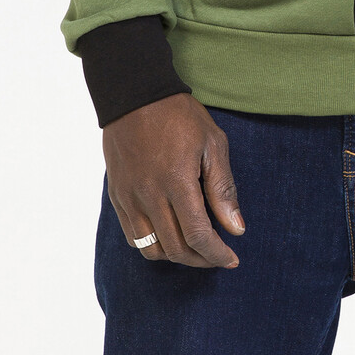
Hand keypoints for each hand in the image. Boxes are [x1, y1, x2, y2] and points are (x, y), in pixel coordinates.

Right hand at [102, 92, 245, 266]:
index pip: (198, 235)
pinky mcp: (118, 196)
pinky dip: (153, 245)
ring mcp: (129, 198)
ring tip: (194, 248)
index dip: (217, 254)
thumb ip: (223, 188)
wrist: (135, 95)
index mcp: (177, 182)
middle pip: (176, 248)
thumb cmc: (179, 116)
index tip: (232, 259)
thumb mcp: (212, 143)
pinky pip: (133, 236)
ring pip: (152, 249)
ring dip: (176, 256)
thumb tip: (236, 228)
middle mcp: (149, 195)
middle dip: (201, 259)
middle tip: (217, 255)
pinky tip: (169, 235)